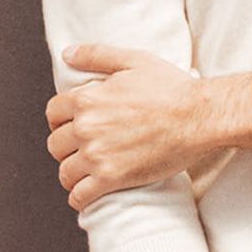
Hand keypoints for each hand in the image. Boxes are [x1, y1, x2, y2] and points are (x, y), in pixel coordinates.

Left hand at [45, 44, 217, 212]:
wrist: (198, 116)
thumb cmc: (172, 88)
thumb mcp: (134, 61)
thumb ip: (96, 55)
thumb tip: (67, 54)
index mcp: (88, 98)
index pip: (53, 112)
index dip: (60, 119)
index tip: (70, 125)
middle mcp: (87, 127)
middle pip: (55, 144)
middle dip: (66, 147)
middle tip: (81, 149)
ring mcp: (98, 155)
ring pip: (65, 172)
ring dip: (73, 173)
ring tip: (86, 172)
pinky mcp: (112, 178)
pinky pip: (79, 196)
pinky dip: (79, 197)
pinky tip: (87, 193)